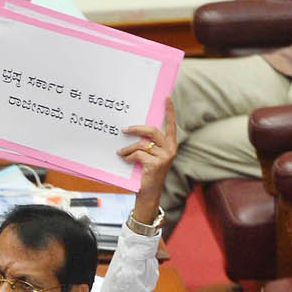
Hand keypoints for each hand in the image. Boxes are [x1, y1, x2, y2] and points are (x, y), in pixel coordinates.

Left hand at [119, 97, 176, 223]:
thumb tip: (133, 129)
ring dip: (127, 148)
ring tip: (120, 153)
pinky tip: (125, 160)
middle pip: (151, 131)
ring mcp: (164, 157)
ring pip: (141, 144)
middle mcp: (170, 149)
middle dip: (135, 129)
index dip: (169, 111)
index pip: (171, 125)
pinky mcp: (155, 165)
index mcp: (170, 145)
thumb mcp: (150, 156)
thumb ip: (148, 144)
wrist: (148, 193)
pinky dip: (128, 157)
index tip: (167, 97)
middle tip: (123, 130)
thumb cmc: (147, 173)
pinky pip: (137, 155)